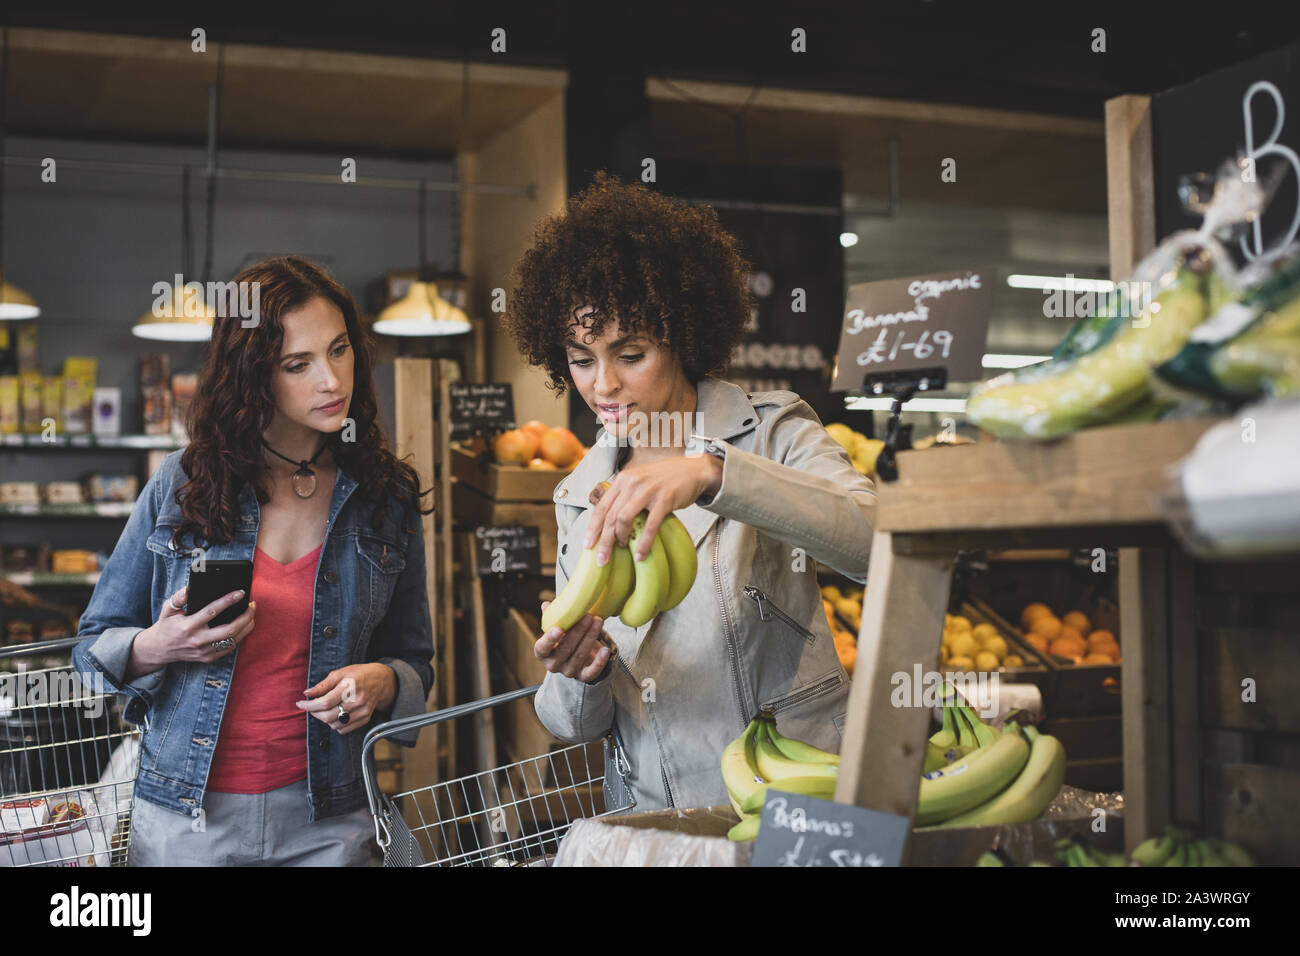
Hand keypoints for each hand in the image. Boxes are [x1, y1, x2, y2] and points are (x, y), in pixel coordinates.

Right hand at [134, 585, 256, 669]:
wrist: (158, 650)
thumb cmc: (166, 626)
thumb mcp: (167, 609)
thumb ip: (178, 598)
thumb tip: (189, 589)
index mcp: (188, 626)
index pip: (212, 611)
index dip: (228, 601)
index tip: (240, 593)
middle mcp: (198, 640)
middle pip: (230, 630)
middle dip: (246, 616)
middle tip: (252, 605)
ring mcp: (204, 651)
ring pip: (233, 640)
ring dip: (247, 626)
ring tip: (251, 614)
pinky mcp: (208, 658)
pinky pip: (229, 648)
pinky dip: (239, 637)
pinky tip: (243, 626)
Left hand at [297, 663, 396, 734]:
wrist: (381, 680)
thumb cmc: (358, 674)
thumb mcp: (340, 673)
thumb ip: (323, 685)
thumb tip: (307, 693)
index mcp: (349, 686)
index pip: (325, 702)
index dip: (309, 705)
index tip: (300, 704)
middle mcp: (357, 700)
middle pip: (328, 716)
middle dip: (314, 713)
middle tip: (311, 707)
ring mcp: (362, 711)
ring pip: (335, 725)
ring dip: (324, 719)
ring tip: (324, 710)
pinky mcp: (365, 719)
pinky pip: (344, 729)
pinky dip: (334, 724)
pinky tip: (335, 714)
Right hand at [535, 602, 609, 681]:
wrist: (575, 655)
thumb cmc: (562, 638)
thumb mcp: (555, 628)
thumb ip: (551, 617)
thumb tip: (547, 605)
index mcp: (543, 652)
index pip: (542, 648)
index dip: (550, 639)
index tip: (559, 628)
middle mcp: (553, 664)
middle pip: (565, 649)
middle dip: (578, 631)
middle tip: (588, 616)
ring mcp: (568, 671)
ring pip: (579, 656)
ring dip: (590, 638)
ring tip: (598, 621)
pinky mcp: (583, 676)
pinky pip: (592, 671)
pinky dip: (599, 661)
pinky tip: (605, 650)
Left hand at [583, 454, 721, 562]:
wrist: (693, 470)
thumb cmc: (666, 480)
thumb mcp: (640, 481)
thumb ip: (626, 496)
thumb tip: (610, 522)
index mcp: (623, 479)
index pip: (602, 506)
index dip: (592, 528)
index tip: (587, 545)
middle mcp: (632, 483)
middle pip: (610, 516)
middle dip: (603, 540)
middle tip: (601, 559)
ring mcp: (648, 490)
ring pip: (624, 519)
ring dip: (621, 540)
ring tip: (622, 551)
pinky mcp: (665, 499)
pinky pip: (650, 525)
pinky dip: (644, 543)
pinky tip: (641, 555)